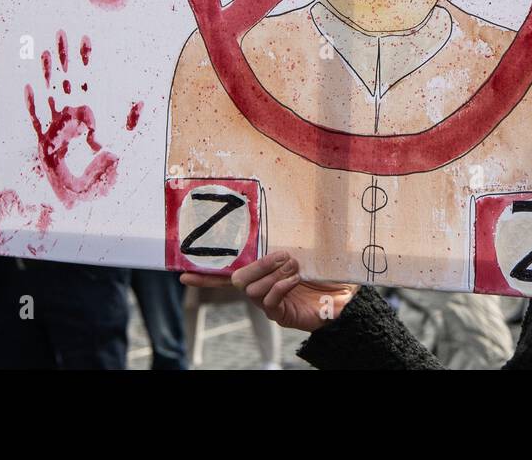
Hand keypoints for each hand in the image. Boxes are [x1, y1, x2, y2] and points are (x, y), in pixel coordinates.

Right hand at [181, 251, 358, 331]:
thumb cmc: (328, 271)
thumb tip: (287, 214)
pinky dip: (281, 286)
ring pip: (251, 290)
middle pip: (238, 279)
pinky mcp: (282, 316)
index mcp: (264, 273)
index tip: (183, 273)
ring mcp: (271, 304)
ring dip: (272, 273)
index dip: (207, 274)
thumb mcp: (309, 251)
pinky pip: (269, 302)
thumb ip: (292, 240)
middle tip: (283, 255)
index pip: (229, 274)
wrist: (348, 297)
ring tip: (295, 267)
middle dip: (257, 265)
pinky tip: (296, 280)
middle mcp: (262, 289)